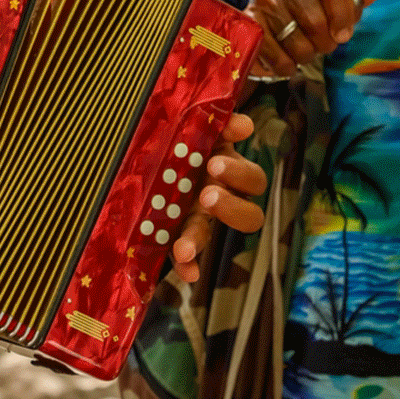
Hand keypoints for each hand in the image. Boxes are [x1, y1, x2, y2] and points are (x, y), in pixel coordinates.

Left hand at [171, 112, 265, 282]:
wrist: (147, 149)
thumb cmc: (182, 137)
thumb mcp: (201, 127)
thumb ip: (222, 125)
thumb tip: (245, 125)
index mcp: (228, 171)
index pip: (252, 180)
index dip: (239, 174)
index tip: (214, 163)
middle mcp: (219, 198)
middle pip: (248, 216)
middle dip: (230, 207)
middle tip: (207, 195)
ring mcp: (197, 219)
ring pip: (209, 236)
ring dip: (198, 240)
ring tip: (183, 246)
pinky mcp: (174, 233)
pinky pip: (184, 255)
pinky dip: (187, 267)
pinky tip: (186, 273)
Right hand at [246, 0, 384, 76]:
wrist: (267, 20)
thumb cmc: (308, 7)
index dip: (344, 13)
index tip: (344, 34)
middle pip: (316, 19)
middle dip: (325, 42)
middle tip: (323, 43)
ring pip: (297, 42)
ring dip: (306, 54)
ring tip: (303, 47)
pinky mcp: (249, 22)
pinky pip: (277, 55)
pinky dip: (286, 64)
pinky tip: (287, 57)